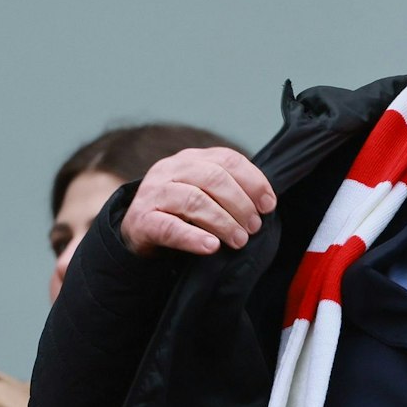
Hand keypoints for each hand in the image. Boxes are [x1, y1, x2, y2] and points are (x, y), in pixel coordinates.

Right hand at [121, 147, 275, 256]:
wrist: (138, 231)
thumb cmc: (181, 212)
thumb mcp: (205, 193)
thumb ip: (230, 191)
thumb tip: (266, 203)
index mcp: (191, 159)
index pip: (227, 159)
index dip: (253, 182)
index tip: (268, 205)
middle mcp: (170, 169)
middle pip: (212, 178)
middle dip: (240, 204)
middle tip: (254, 227)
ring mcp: (154, 193)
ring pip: (193, 200)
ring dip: (223, 222)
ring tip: (239, 240)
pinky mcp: (142, 220)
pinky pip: (170, 227)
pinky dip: (194, 237)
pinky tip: (212, 247)